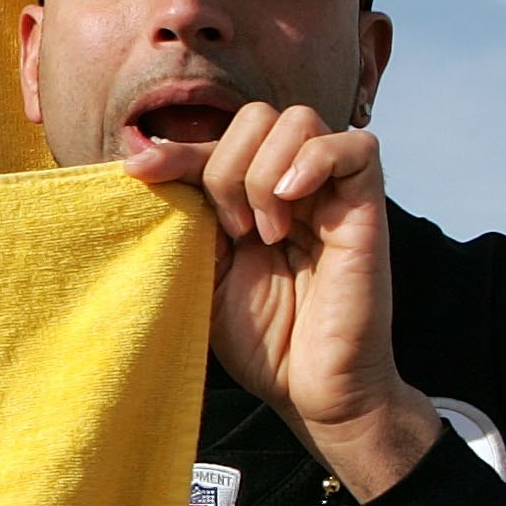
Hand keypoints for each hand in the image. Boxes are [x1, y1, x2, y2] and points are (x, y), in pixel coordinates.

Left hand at [126, 102, 440, 497]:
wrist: (310, 389)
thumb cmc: (262, 338)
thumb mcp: (203, 271)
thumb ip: (187, 217)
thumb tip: (142, 166)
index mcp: (252, 196)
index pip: (217, 140)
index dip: (177, 151)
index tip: (139, 175)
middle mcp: (293, 186)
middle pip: (258, 116)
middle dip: (227, 165)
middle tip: (232, 230)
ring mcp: (331, 194)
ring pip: (299, 120)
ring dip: (264, 172)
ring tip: (263, 232)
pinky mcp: (366, 209)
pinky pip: (358, 146)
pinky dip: (315, 160)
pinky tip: (292, 202)